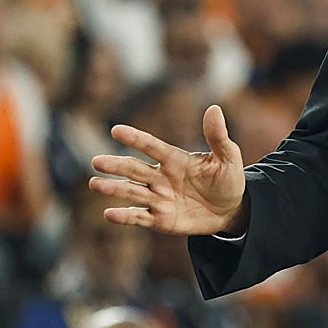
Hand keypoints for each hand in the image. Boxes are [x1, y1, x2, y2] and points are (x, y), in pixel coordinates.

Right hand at [90, 104, 247, 235]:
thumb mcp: (228, 157)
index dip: (135, 138)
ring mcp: (159, 198)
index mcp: (175, 159)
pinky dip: (124, 216)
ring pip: (132, 192)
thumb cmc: (229, 179)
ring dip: (114, 188)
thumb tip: (214, 108)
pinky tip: (109, 214)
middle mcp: (162, 177)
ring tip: (95, 183)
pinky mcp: (161, 219)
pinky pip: (140, 217)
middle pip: (135, 169)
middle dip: (116, 165)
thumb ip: (217, 136)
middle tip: (96, 161)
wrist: (232, 210)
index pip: (152, 146)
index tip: (116, 130)